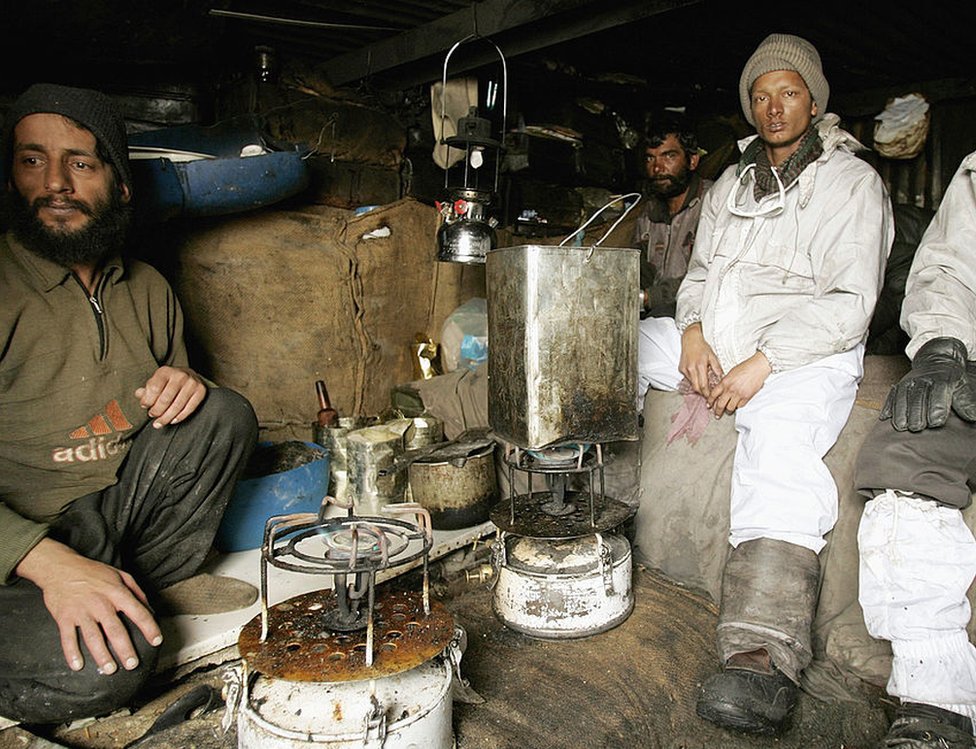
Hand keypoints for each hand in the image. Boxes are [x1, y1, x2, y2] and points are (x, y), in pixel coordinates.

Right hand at [15, 539, 161, 672]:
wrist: (60, 568)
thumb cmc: (93, 572)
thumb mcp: (120, 575)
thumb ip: (136, 591)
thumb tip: (150, 609)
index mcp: (116, 593)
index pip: (138, 612)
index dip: (149, 627)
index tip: (156, 641)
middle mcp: (100, 603)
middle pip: (115, 630)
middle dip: (125, 649)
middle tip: (133, 664)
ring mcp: (81, 611)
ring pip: (93, 637)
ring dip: (102, 655)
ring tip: (110, 669)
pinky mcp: (64, 617)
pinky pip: (68, 638)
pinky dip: (72, 653)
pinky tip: (78, 666)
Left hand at [135, 366, 206, 427]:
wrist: (188, 375)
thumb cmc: (168, 382)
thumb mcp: (156, 382)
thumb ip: (146, 390)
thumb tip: (139, 394)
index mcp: (165, 371)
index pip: (154, 388)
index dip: (147, 400)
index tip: (145, 406)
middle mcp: (180, 375)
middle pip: (165, 399)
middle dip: (157, 411)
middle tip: (152, 416)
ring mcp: (192, 383)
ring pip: (177, 406)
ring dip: (166, 417)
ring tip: (159, 423)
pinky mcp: (201, 391)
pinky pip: (189, 408)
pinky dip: (180, 417)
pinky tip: (172, 421)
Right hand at [678, 323, 723, 397]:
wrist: (690, 339)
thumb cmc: (702, 347)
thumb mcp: (712, 356)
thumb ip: (717, 368)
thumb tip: (721, 378)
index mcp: (700, 366)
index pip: (703, 385)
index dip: (707, 393)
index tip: (711, 397)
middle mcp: (691, 369)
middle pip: (696, 388)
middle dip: (702, 393)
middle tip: (708, 396)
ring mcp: (685, 369)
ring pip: (692, 384)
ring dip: (698, 386)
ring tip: (704, 386)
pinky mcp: (681, 369)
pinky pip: (688, 378)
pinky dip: (693, 380)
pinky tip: (698, 377)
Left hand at [707, 351, 771, 417]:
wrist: (757, 367)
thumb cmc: (746, 367)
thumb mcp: (730, 373)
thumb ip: (725, 382)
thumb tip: (721, 389)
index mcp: (724, 382)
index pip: (713, 395)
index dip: (710, 401)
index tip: (709, 405)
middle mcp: (730, 389)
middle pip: (720, 404)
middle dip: (717, 411)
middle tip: (717, 414)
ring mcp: (738, 394)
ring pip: (730, 408)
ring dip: (728, 410)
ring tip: (728, 411)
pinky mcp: (747, 397)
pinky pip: (740, 406)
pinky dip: (738, 406)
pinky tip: (737, 405)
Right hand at [881, 336, 975, 430]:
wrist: (936, 360)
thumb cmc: (950, 378)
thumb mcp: (962, 386)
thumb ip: (965, 401)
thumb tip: (972, 416)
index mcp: (941, 379)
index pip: (938, 393)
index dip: (936, 408)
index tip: (935, 423)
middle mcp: (923, 379)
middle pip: (918, 397)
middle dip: (916, 413)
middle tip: (916, 428)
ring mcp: (908, 382)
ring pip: (902, 397)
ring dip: (900, 412)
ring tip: (901, 426)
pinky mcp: (898, 385)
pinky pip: (891, 396)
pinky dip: (888, 406)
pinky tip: (885, 417)